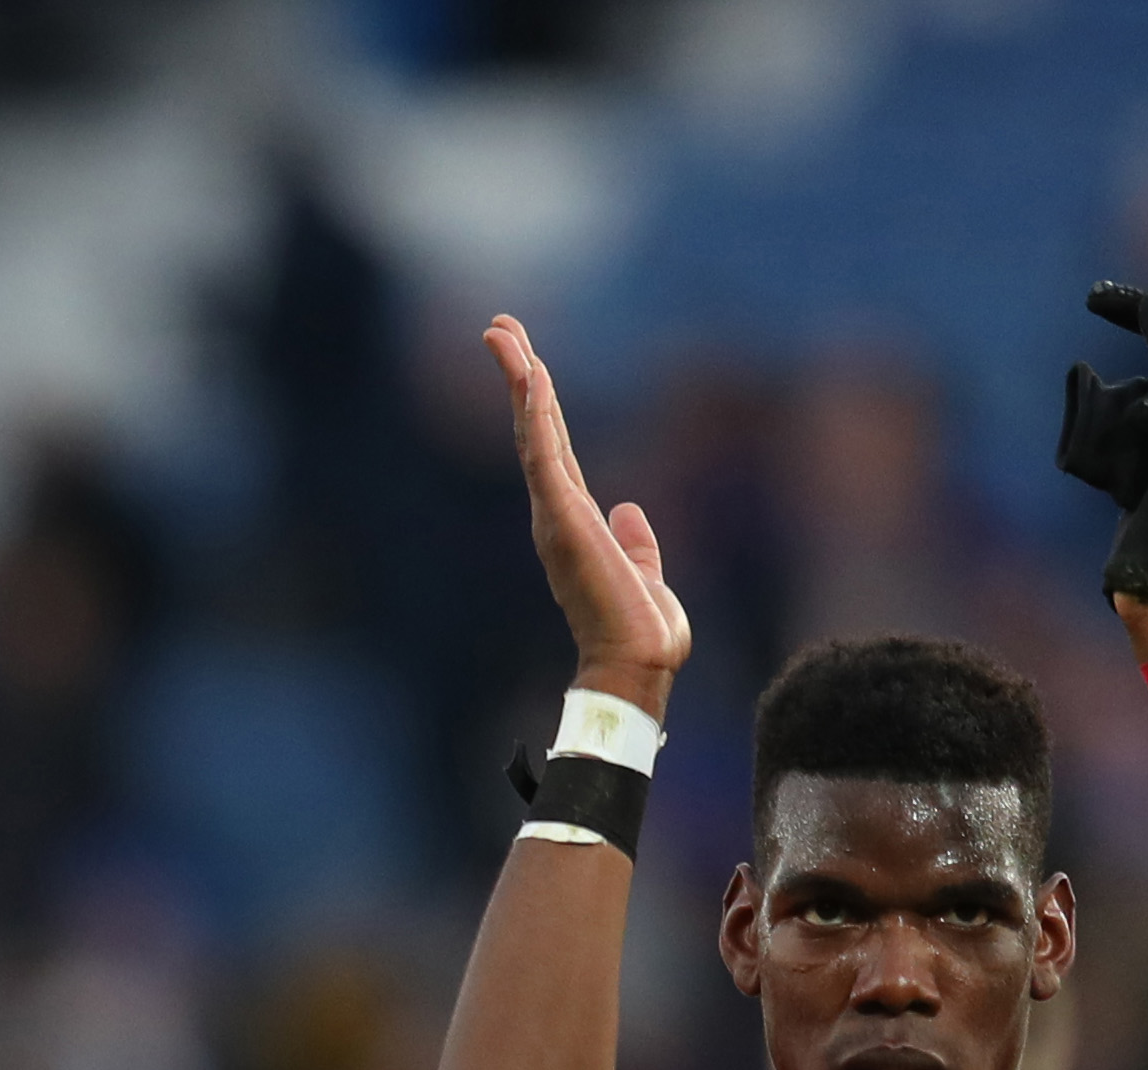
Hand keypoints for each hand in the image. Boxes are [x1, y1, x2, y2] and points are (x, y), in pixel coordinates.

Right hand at [483, 316, 689, 717]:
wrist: (637, 665)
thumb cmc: (641, 634)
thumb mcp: (647, 575)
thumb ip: (637, 544)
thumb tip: (630, 510)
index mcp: (574, 521)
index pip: (553, 448)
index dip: (539, 403)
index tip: (526, 360)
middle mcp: (556, 512)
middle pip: (534, 428)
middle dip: (519, 373)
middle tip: (499, 327)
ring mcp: (555, 513)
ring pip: (533, 431)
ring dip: (519, 378)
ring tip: (501, 332)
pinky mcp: (563, 518)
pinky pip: (544, 453)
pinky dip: (534, 412)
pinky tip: (529, 374)